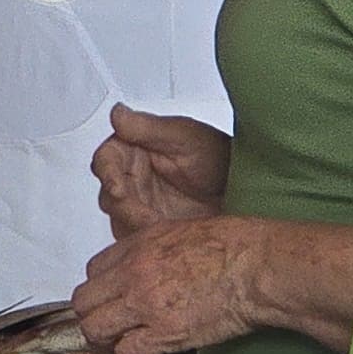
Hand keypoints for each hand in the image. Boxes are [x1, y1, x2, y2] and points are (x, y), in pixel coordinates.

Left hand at [73, 216, 277, 353]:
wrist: (258, 265)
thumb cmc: (236, 246)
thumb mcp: (183, 231)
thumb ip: (155, 248)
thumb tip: (148, 264)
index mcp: (139, 245)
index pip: (93, 271)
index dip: (102, 291)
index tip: (113, 301)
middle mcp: (133, 272)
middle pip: (84, 303)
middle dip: (95, 318)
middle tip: (113, 328)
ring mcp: (145, 303)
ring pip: (95, 330)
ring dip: (109, 341)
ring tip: (127, 344)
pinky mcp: (164, 332)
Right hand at [95, 106, 234, 239]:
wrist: (247, 190)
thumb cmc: (220, 157)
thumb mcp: (186, 137)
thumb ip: (149, 128)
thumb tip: (117, 113)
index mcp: (134, 149)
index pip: (105, 160)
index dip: (107, 174)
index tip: (118, 188)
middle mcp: (132, 177)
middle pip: (108, 195)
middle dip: (124, 207)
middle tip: (144, 215)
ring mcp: (140, 205)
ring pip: (119, 220)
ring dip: (135, 225)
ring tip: (160, 226)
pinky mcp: (149, 229)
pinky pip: (135, 239)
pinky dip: (145, 240)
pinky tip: (166, 235)